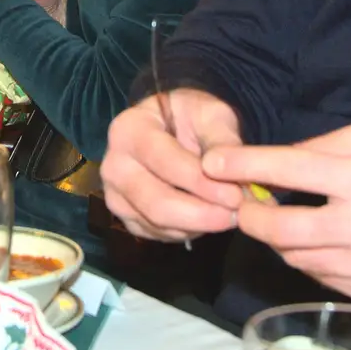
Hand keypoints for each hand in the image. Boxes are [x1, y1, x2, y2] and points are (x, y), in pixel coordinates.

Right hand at [101, 90, 245, 241]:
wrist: (176, 131)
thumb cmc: (192, 119)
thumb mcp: (211, 114)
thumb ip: (220, 138)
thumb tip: (222, 167)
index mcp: (129, 129)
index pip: (163, 161)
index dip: (200, 182)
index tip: (235, 194)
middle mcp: (114, 164)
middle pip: (156, 202)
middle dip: (201, 213)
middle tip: (236, 214)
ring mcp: (115, 195)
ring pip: (158, 223)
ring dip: (199, 225)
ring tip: (229, 214)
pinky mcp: (126, 218)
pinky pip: (158, 234)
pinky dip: (188, 231)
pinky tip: (208, 217)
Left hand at [202, 125, 350, 301]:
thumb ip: (320, 147)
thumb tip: (272, 163)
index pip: (291, 171)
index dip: (246, 166)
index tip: (213, 162)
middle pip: (281, 229)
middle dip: (250, 216)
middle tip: (241, 202)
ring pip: (294, 256)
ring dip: (276, 237)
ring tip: (279, 216)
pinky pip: (316, 275)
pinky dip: (305, 256)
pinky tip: (314, 238)